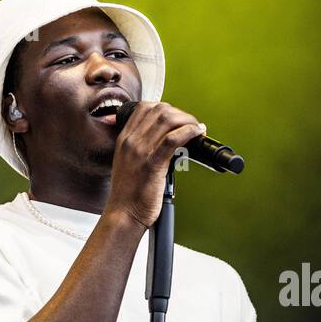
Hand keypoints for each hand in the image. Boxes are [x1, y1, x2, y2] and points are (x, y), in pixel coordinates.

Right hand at [103, 101, 203, 228]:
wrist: (123, 213)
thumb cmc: (129, 193)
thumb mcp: (129, 163)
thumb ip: (141, 149)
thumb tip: (163, 141)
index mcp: (125, 140)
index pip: (145, 108)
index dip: (167, 108)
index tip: (178, 117)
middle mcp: (131, 142)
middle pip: (159, 110)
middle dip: (181, 113)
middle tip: (192, 124)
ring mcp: (141, 152)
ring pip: (167, 120)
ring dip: (188, 121)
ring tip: (197, 128)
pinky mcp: (153, 164)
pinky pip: (173, 139)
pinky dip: (189, 132)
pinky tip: (197, 133)